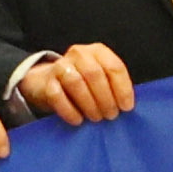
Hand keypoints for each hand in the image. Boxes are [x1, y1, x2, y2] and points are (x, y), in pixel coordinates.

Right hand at [15, 43, 140, 127]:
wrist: (49, 81)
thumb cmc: (84, 82)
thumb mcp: (101, 78)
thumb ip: (113, 86)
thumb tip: (126, 106)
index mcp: (98, 51)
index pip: (114, 67)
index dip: (123, 89)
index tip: (126, 108)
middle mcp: (79, 54)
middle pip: (95, 74)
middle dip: (106, 98)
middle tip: (110, 116)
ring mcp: (60, 66)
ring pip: (76, 83)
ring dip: (89, 104)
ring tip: (96, 118)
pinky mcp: (46, 81)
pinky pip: (57, 96)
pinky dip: (69, 110)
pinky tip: (78, 120)